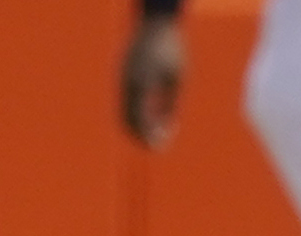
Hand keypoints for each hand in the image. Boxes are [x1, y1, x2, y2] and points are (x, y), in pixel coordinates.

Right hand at [121, 17, 186, 149]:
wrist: (156, 23)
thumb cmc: (172, 48)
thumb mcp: (177, 77)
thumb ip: (171, 102)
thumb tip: (169, 125)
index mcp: (141, 85)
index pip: (141, 120)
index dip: (150, 136)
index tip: (161, 148)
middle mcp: (127, 86)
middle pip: (128, 121)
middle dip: (142, 137)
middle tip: (157, 147)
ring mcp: (123, 82)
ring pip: (125, 114)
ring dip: (139, 128)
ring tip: (156, 134)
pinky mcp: (124, 79)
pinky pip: (127, 104)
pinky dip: (137, 115)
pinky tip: (153, 118)